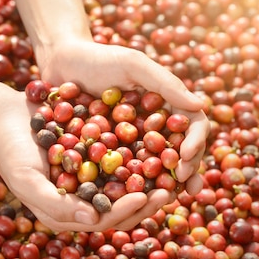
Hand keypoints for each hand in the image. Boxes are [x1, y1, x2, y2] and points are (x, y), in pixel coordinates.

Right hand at [0, 83, 177, 231]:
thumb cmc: (9, 150)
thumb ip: (56, 204)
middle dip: (146, 201)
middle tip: (171, 188)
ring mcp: (89, 178)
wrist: (3, 116)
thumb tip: (92, 220)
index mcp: (65, 213)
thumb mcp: (27, 179)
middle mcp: (81, 200)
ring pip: (125, 185)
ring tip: (171, 170)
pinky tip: (158, 145)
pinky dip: (139, 156)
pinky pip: (121, 159)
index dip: (126, 211)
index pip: (103, 220)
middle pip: (120, 207)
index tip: (147, 195)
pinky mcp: (94, 156)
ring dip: (148, 181)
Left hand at [36, 38, 209, 195]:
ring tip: (164, 201)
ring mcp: (132, 141)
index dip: (196, 143)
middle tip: (181, 188)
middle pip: (179, 152)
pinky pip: (123, 172)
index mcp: (167, 105)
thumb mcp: (132, 64)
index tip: (186, 157)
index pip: (192, 126)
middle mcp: (154, 126)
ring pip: (155, 167)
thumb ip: (165, 83)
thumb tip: (199, 106)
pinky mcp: (108, 153)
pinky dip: (130, 186)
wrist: (59, 62)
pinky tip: (130, 200)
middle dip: (185, 171)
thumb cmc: (99, 58)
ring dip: (164, 185)